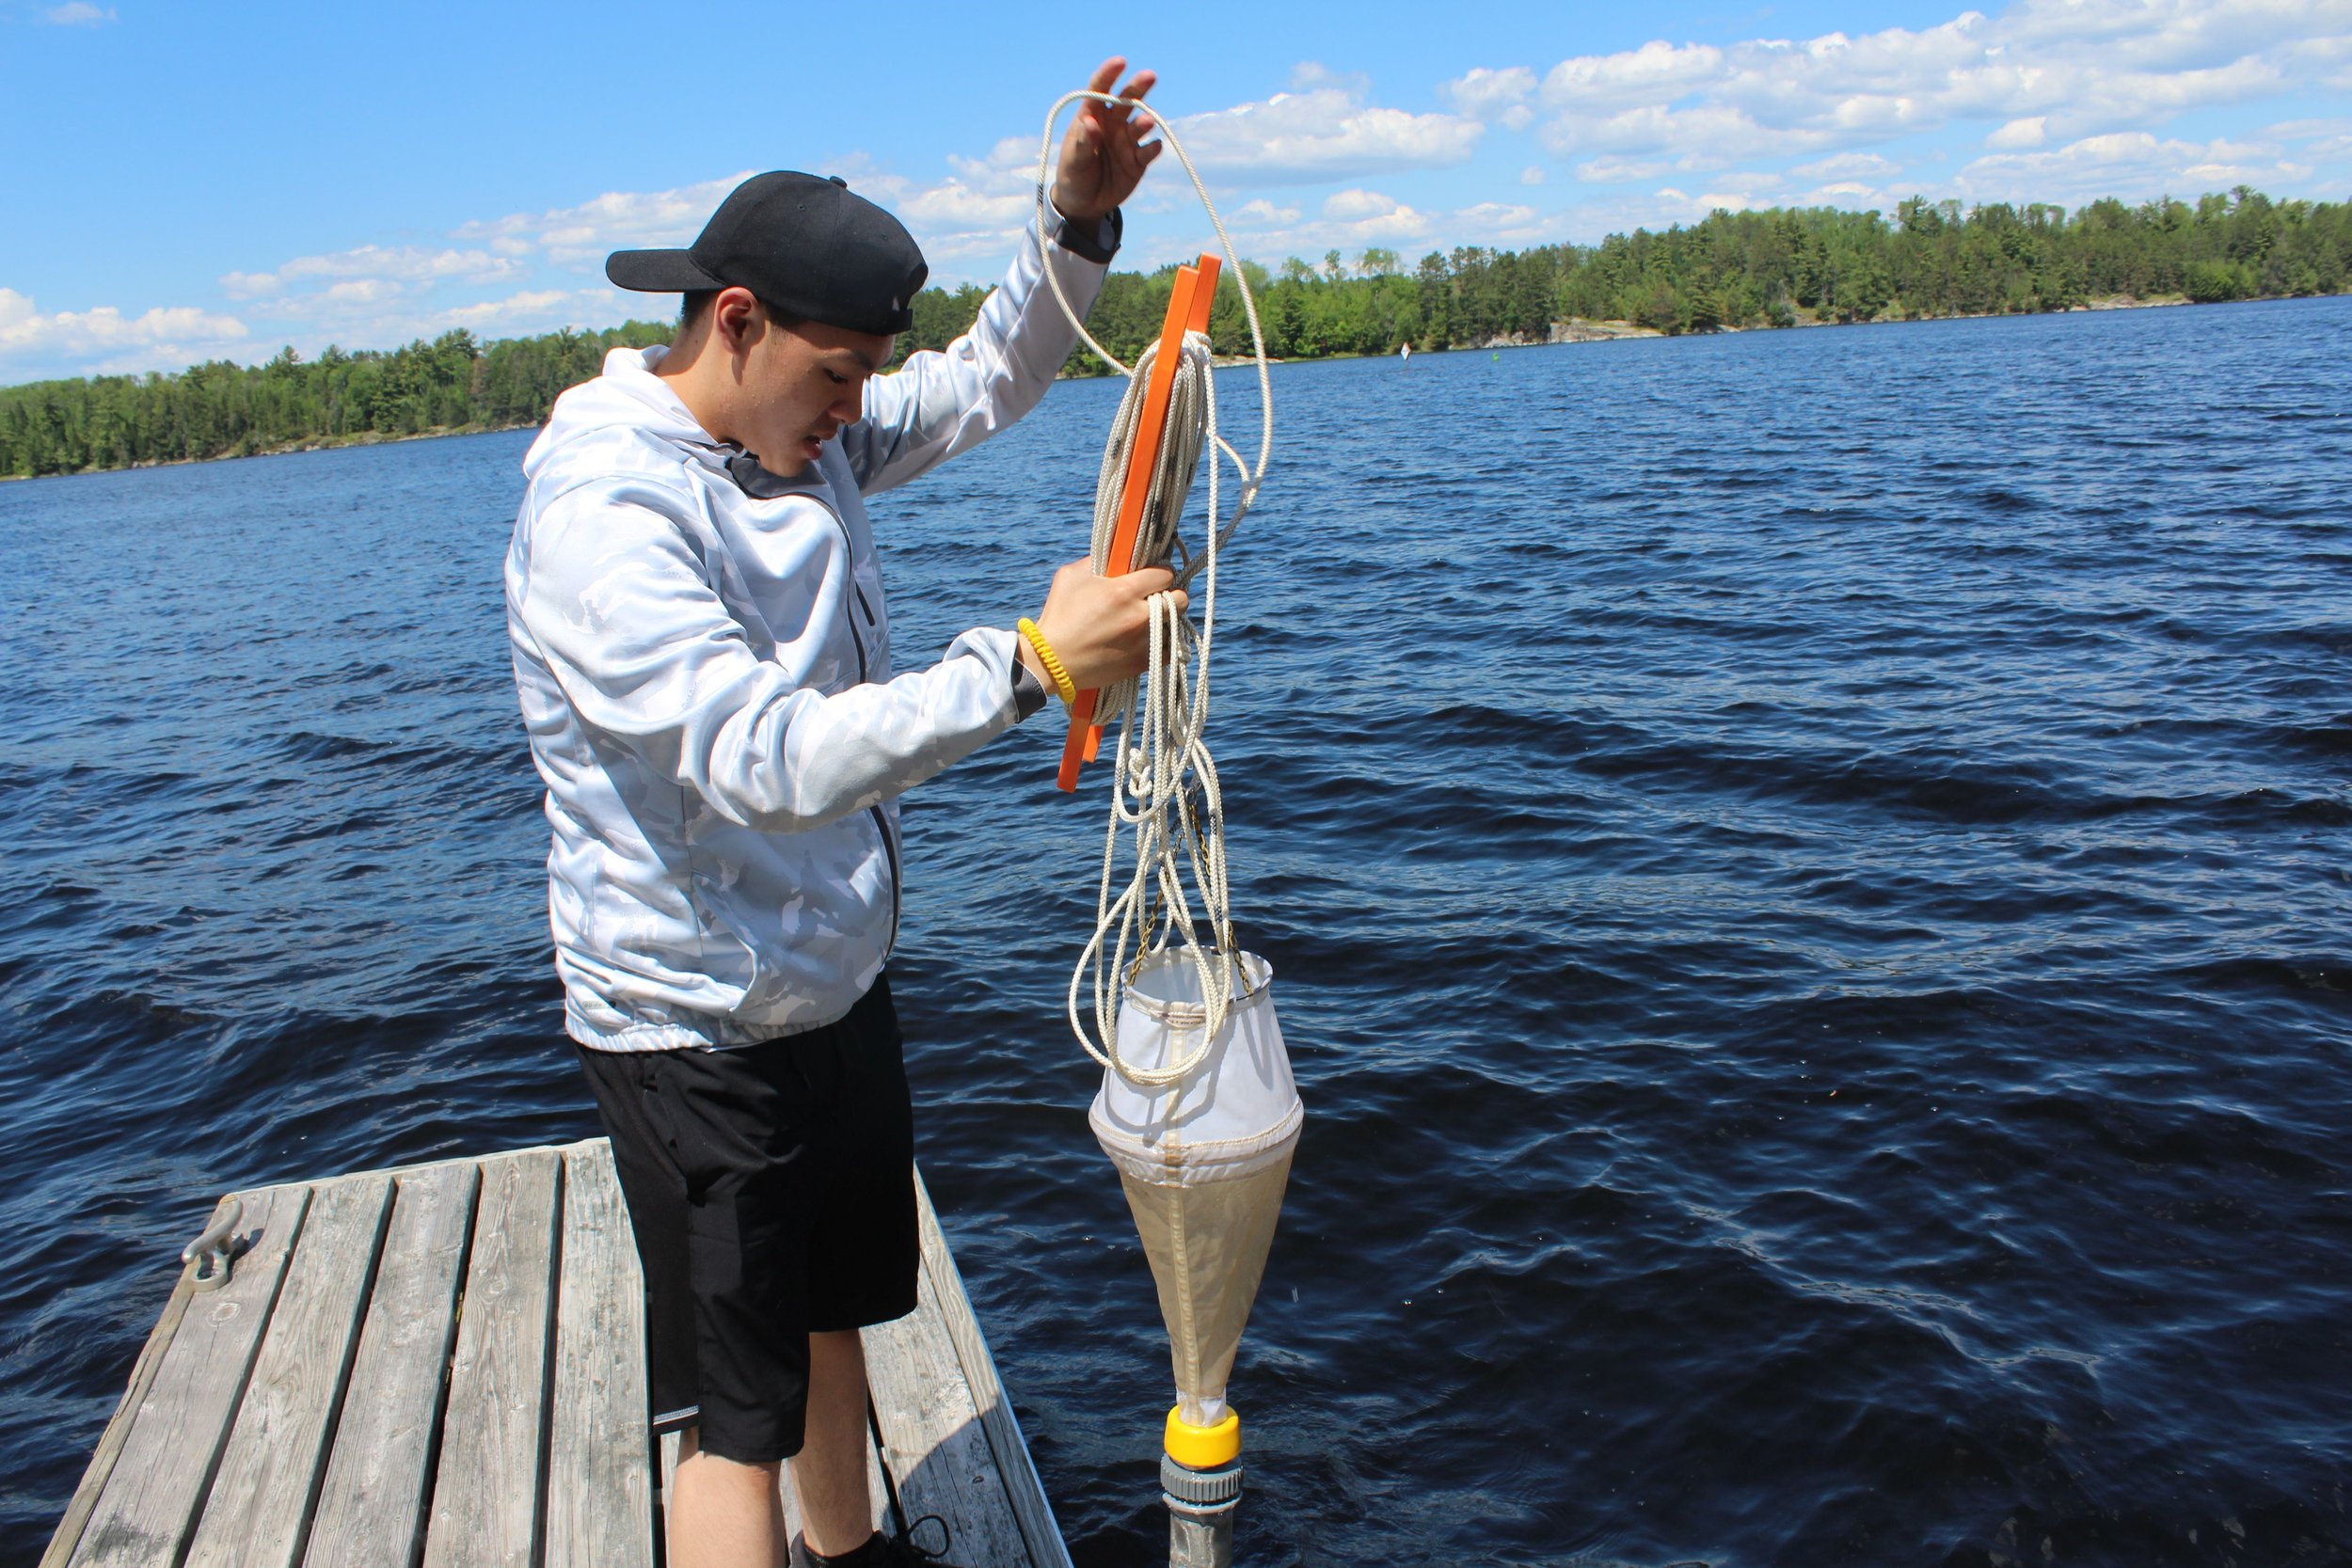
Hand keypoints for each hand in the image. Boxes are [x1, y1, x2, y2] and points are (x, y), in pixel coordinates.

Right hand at [1025, 560, 1187, 691]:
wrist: (1051, 661)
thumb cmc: (1059, 615)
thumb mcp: (1071, 576)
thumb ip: (1099, 561)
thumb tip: (1119, 553)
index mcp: (1123, 591)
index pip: (1165, 573)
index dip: (1161, 572)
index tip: (1153, 576)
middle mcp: (1138, 616)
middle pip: (1180, 598)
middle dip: (1171, 595)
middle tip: (1159, 597)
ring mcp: (1142, 642)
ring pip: (1177, 624)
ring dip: (1168, 620)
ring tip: (1154, 618)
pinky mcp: (1141, 663)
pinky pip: (1170, 649)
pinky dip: (1165, 643)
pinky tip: (1152, 638)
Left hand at [1051, 56, 1161, 225]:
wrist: (1084, 204)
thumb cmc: (1073, 176)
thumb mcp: (1073, 162)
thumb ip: (1083, 143)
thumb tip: (1090, 122)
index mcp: (1091, 117)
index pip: (1099, 89)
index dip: (1109, 74)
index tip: (1121, 62)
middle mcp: (1112, 124)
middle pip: (1127, 101)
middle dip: (1138, 88)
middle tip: (1150, 76)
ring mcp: (1127, 142)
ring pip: (1140, 125)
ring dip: (1145, 121)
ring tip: (1146, 122)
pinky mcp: (1138, 161)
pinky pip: (1149, 151)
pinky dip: (1153, 148)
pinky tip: (1152, 147)